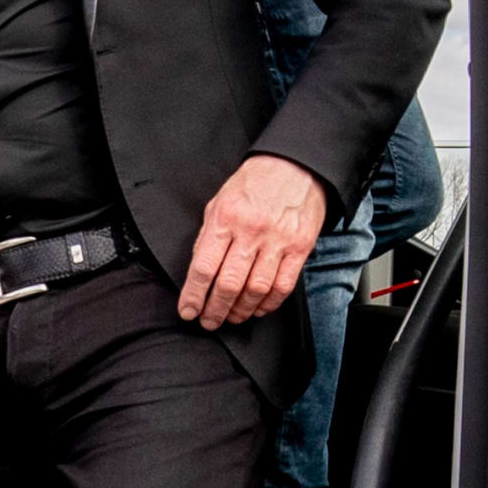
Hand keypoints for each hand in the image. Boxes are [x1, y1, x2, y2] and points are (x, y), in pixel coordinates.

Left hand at [178, 155, 326, 328]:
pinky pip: (283, 286)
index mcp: (226, 218)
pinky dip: (268, 304)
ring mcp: (278, 241)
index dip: (194, 295)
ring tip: (231, 317)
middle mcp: (251, 231)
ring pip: (256, 290)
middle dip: (215, 310)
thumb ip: (208, 236)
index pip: (204, 267)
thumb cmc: (253, 183)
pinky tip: (257, 308)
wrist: (294, 165)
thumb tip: (198, 271)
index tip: (188, 311)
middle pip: (229, 284)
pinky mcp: (299, 248)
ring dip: (241, 311)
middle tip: (209, 322)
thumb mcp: (218, 202)